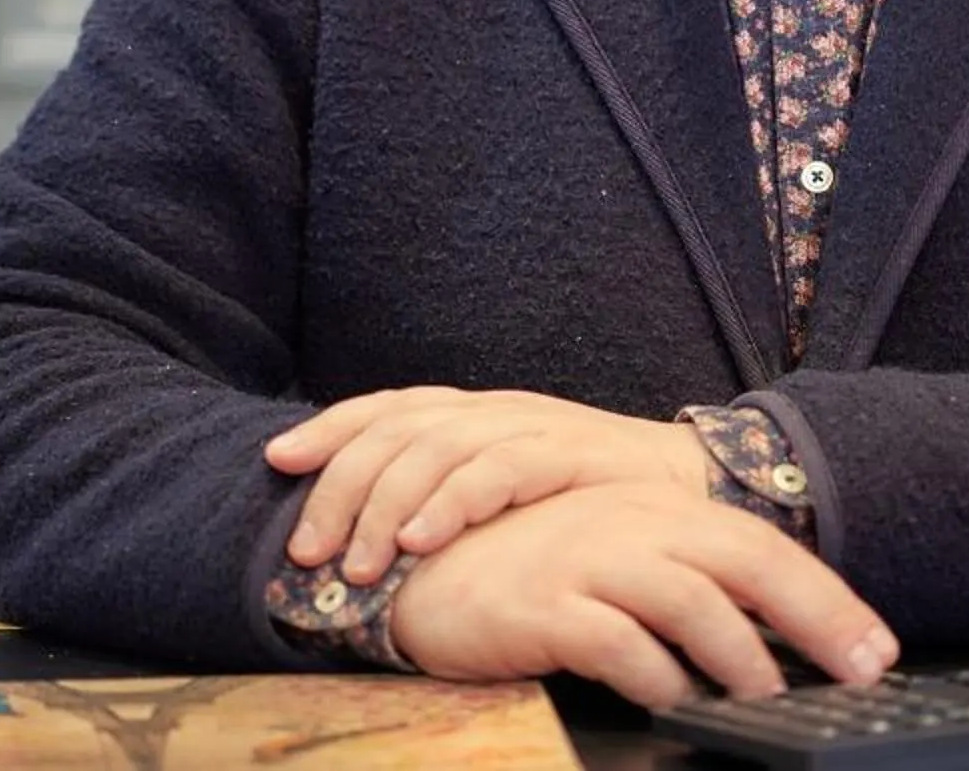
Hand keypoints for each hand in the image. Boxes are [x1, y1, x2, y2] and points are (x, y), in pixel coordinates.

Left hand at [265, 386, 709, 581]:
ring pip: (437, 450)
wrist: (690, 481)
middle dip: (343, 486)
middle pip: (398, 430)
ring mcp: (531, 427)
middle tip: (309, 548)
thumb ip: (452, 490)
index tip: (278, 458)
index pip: (388, 405)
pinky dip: (452, 503)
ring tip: (356, 563)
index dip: (330, 426)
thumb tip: (375, 530)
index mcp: (475, 412)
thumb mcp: (509, 484)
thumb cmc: (590, 495)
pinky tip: (422, 541)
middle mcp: (494, 410)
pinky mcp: (568, 453)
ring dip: (387, 507)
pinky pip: (498, 472)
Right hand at [388, 482, 894, 709]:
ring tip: (771, 699)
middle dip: (817, 616)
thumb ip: (684, 591)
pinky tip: (675, 700)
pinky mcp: (545, 603)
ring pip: (690, 601)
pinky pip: (617, 641)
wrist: (422, 563)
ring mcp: (590, 559)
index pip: (762, 547)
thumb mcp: (616, 565)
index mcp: (660, 513)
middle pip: (747, 561)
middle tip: (862, 670)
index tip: (875, 650)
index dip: (826, 597)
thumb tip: (765, 646)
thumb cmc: (530, 572)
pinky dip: (656, 676)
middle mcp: (635, 525)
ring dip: (742, 656)